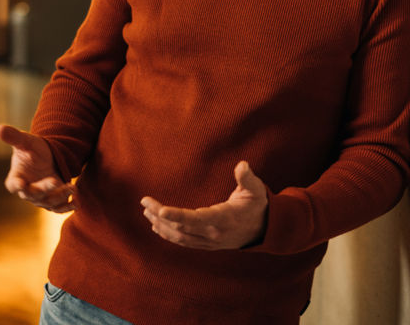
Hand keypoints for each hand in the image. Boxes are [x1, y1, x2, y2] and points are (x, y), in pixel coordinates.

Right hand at [0, 124, 75, 212]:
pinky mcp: (53, 201)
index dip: (16, 185)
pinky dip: (66, 207)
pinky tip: (76, 203)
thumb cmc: (32, 149)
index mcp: (16, 177)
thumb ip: (13, 137)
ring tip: (72, 187)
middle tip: (55, 180)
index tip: (21, 183)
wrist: (48, 157)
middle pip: (33, 194)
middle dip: (45, 189)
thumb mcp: (25, 141)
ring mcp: (40, 198)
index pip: (13, 184)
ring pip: (48, 202)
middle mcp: (27, 191)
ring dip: (60, 196)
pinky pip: (58, 208)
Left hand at [140, 161, 267, 249]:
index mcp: (223, 219)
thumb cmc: (257, 205)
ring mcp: (209, 241)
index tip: (160, 209)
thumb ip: (247, 177)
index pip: (196, 219)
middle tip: (144, 202)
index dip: (177, 215)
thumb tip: (242, 164)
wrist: (264, 230)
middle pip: (181, 227)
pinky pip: (184, 242)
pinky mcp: (207, 244)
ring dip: (161, 225)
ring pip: (180, 237)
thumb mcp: (256, 190)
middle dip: (161, 215)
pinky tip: (157, 227)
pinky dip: (169, 235)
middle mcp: (214, 233)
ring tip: (147, 212)